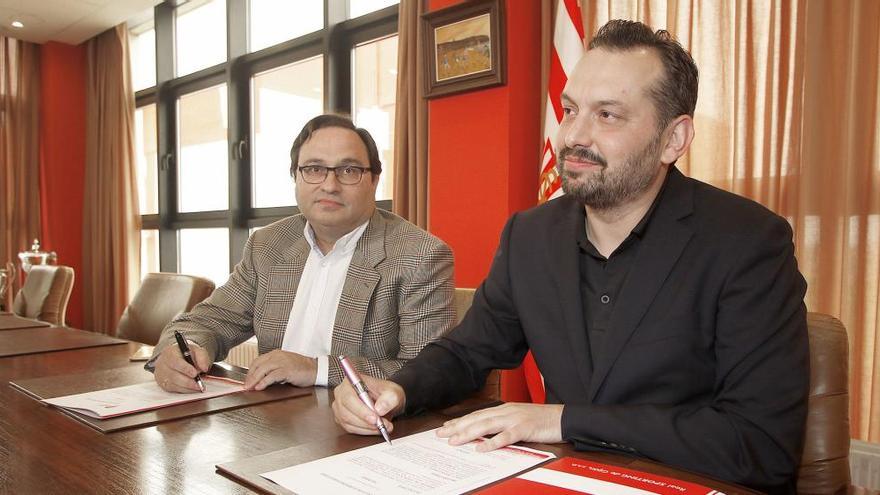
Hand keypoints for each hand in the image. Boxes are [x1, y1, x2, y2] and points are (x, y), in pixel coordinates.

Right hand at [153, 342, 210, 392]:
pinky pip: (174, 389)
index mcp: (170, 352)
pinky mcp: (163, 384)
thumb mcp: (196, 350)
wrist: (175, 358)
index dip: (185, 369)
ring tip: (198, 386)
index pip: (175, 361)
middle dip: (188, 381)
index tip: (195, 373)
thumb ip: (202, 357)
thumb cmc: (185, 354)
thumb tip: (204, 368)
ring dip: (188, 387)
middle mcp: (163, 364)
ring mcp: (162, 375)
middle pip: (174, 375)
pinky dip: (185, 390)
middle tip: (199, 384)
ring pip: (174, 384)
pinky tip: (192, 388)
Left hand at [244, 350, 316, 389]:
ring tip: (249, 388)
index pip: (258, 361)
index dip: (250, 371)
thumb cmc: (301, 369)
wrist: (316, 369)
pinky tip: (260, 387)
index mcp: (276, 354)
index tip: (246, 381)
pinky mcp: (287, 370)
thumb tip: (259, 380)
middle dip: (249, 377)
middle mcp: (278, 356)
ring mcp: (283, 362)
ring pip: (263, 370)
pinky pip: (272, 376)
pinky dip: (264, 382)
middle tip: (245, 386)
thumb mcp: (284, 366)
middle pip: (258, 365)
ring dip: (254, 380)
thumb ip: (272, 370)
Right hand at [332, 375, 403, 435]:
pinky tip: (375, 429)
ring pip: (348, 422)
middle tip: (381, 425)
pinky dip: (364, 431)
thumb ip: (389, 398)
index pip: (349, 397)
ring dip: (366, 427)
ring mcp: (339, 407)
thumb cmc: (386, 393)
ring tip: (382, 427)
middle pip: (346, 412)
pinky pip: (351, 428)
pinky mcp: (342, 419)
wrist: (386, 401)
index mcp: (350, 382)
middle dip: (365, 421)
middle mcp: (341, 394)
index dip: (361, 410)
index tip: (375, 418)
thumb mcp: (393, 392)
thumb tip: (379, 409)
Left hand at [437, 402, 563, 451]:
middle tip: (441, 434)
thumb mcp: (518, 418)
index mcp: (504, 409)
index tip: (445, 427)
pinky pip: (506, 436)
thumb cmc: (541, 419)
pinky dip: (492, 442)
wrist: (563, 417)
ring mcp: (515, 419)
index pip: (477, 415)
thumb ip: (502, 424)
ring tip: (455, 440)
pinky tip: (481, 448)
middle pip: (477, 419)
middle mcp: (506, 412)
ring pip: (487, 425)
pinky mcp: (525, 428)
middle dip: (458, 427)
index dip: (460, 421)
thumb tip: (484, 433)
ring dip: (469, 433)